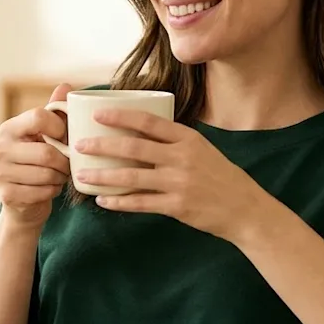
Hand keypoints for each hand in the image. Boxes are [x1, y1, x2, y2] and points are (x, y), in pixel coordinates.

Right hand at [0, 84, 72, 230]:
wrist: (24, 203)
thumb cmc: (39, 163)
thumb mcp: (47, 136)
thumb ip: (56, 112)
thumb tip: (66, 86)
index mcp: (9, 128)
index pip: (39, 117)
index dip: (60, 128)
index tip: (65, 137)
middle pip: (46, 152)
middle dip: (64, 161)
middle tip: (68, 165)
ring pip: (46, 174)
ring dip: (59, 177)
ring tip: (58, 176)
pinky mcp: (6, 194)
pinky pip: (42, 192)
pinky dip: (53, 191)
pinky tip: (49, 189)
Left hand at [72, 109, 274, 243]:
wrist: (244, 209)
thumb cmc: (219, 176)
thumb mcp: (201, 149)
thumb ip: (173, 141)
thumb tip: (138, 131)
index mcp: (187, 139)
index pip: (148, 122)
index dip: (121, 116)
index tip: (98, 114)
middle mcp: (182, 158)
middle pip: (134, 148)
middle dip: (102, 145)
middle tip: (79, 145)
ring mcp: (178, 183)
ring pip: (132, 177)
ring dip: (104, 176)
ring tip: (83, 175)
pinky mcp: (176, 207)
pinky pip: (140, 203)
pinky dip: (119, 202)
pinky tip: (102, 200)